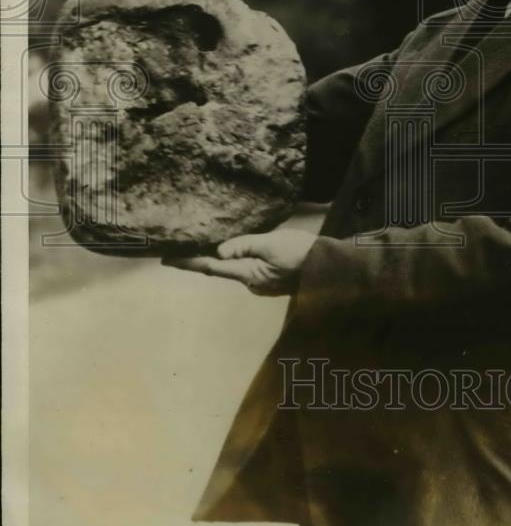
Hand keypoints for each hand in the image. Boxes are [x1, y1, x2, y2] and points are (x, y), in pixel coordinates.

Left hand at [161, 228, 316, 295]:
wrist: (330, 269)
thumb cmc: (303, 254)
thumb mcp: (272, 244)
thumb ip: (245, 246)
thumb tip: (219, 251)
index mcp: (249, 275)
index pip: (212, 268)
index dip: (188, 262)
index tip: (166, 259)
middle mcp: (252, 284)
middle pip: (222, 269)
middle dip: (205, 257)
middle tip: (186, 243)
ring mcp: (263, 284)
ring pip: (237, 268)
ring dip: (224, 257)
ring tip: (210, 241)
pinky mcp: (272, 280)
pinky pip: (250, 268)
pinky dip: (240, 258)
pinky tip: (238, 248)